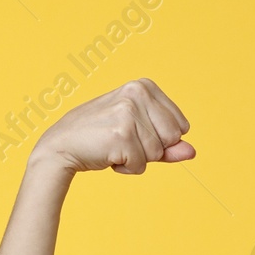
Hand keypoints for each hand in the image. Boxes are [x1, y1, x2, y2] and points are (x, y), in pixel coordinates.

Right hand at [30, 78, 193, 174]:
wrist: (62, 146)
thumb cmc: (101, 138)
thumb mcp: (139, 136)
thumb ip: (168, 145)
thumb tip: (192, 152)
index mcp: (145, 86)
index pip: (181, 126)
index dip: (161, 139)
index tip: (135, 132)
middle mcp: (137, 93)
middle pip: (173, 139)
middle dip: (152, 149)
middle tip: (123, 140)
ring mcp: (129, 112)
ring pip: (157, 154)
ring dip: (137, 159)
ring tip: (114, 146)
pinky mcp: (121, 133)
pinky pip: (141, 166)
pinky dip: (126, 168)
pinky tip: (108, 155)